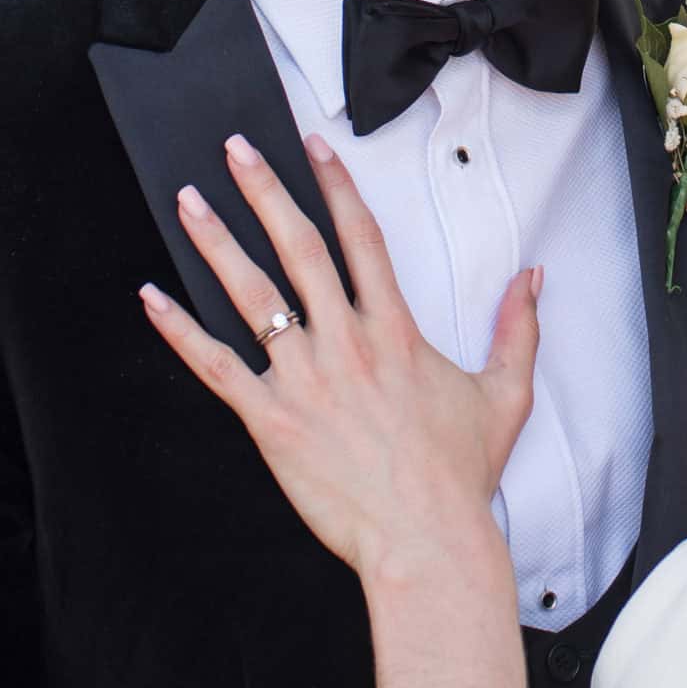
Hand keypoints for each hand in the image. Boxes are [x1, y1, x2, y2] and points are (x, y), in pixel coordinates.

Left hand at [139, 130, 540, 579]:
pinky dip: (180, 330)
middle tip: (235, 150)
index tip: (314, 148)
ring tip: (188, 201)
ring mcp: (304, 379)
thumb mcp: (506, 394)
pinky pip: (215, 366)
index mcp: (395, 330)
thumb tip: (533, 278)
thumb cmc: (460, 475)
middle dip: (263, 191)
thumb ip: (519, 328)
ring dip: (217, 242)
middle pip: (298, 247)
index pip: (361, 237)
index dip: (336, 185)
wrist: (426, 539)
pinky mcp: (271, 420)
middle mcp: (345, 342)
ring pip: (252, 295)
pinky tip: (153, 298)